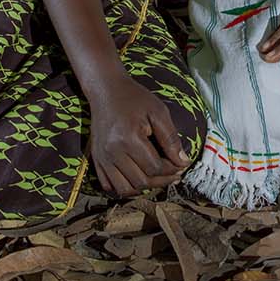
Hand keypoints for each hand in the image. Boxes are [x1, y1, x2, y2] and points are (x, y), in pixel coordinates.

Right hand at [86, 75, 189, 196]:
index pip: (154, 167)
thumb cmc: (134, 98)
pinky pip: (110, 186)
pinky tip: (138, 177)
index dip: (172, 169)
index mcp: (128, 138)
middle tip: (174, 174)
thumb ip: (171, 138)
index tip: (181, 165)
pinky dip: (125, 187)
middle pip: (141, 181)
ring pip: (125, 189)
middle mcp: (112, 152)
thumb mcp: (158, 112)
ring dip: (144, 188)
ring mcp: (102, 158)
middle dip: (162, 181)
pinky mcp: (96, 160)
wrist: (106, 91)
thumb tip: (183, 162)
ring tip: (157, 178)